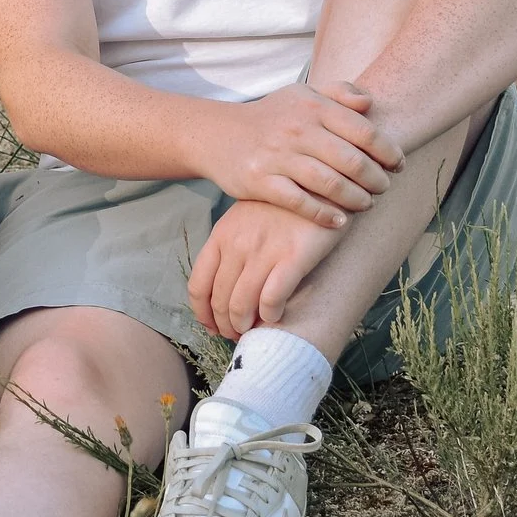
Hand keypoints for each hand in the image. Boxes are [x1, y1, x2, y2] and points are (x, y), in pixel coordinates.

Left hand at [187, 199, 344, 338]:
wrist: (318, 181)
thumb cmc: (281, 205)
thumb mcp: (244, 219)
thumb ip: (231, 248)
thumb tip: (223, 289)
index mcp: (221, 236)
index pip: (198, 285)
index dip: (203, 313)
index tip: (212, 327)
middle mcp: (238, 245)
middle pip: (219, 300)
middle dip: (225, 325)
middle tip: (237, 335)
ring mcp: (265, 250)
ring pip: (242, 304)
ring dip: (245, 326)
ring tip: (254, 331)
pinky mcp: (295, 256)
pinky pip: (273, 297)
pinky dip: (270, 315)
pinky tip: (275, 316)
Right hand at [201, 81, 403, 228]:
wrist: (218, 135)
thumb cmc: (271, 117)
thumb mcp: (302, 93)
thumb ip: (339, 93)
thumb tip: (370, 103)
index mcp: (311, 107)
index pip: (364, 131)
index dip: (388, 151)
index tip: (398, 164)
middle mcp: (296, 130)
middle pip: (352, 161)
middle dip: (376, 180)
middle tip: (383, 188)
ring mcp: (277, 157)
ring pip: (330, 184)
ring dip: (357, 199)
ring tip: (366, 204)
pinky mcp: (260, 181)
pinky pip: (300, 203)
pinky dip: (325, 215)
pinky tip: (339, 221)